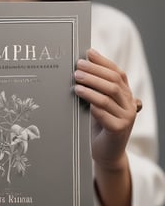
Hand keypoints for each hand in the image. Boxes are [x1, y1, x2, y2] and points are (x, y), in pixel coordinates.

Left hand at [74, 48, 138, 169]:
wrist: (106, 152)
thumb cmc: (100, 127)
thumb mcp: (99, 105)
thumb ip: (96, 90)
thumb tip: (82, 70)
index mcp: (126, 95)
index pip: (117, 73)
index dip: (103, 62)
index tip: (88, 53)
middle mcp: (129, 104)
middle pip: (113, 82)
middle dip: (94, 72)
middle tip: (78, 67)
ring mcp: (126, 117)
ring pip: (108, 97)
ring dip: (90, 87)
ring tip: (76, 81)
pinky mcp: (118, 130)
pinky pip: (104, 114)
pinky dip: (92, 104)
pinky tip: (81, 97)